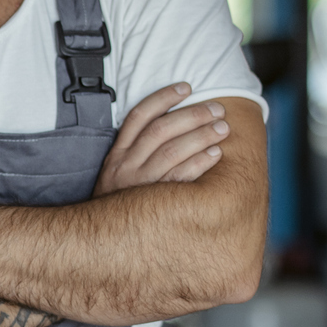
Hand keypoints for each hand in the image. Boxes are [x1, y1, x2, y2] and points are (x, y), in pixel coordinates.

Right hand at [95, 84, 231, 196]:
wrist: (103, 239)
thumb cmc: (120, 202)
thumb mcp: (117, 173)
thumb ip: (136, 151)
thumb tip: (171, 124)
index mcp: (117, 154)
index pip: (139, 116)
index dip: (163, 97)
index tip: (186, 87)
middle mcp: (126, 166)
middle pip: (161, 130)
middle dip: (192, 115)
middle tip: (217, 109)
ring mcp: (140, 184)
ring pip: (172, 151)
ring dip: (201, 135)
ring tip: (223, 128)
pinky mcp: (155, 203)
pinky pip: (180, 178)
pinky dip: (200, 163)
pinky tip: (216, 154)